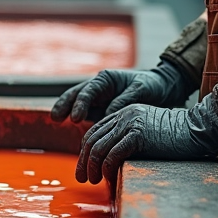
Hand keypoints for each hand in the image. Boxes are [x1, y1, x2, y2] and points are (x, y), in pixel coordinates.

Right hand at [50, 62, 192, 123]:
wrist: (163, 90)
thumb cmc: (153, 86)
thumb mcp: (141, 90)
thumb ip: (124, 100)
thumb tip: (108, 114)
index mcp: (106, 79)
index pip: (89, 90)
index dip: (80, 103)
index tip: (75, 117)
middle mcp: (98, 89)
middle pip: (76, 95)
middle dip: (64, 104)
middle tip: (55, 117)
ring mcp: (97, 101)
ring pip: (77, 105)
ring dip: (65, 112)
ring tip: (55, 121)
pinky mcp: (100, 113)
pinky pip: (87, 119)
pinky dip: (81, 127)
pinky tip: (76, 138)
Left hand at [74, 92, 217, 184]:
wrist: (197, 129)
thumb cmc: (177, 137)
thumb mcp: (148, 133)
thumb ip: (131, 140)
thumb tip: (114, 161)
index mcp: (124, 113)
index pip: (95, 131)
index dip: (86, 150)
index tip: (85, 167)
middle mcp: (124, 115)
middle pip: (92, 138)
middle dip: (84, 160)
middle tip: (82, 178)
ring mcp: (130, 123)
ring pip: (99, 147)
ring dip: (92, 167)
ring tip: (93, 181)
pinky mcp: (138, 135)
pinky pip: (113, 154)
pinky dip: (107, 169)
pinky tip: (108, 179)